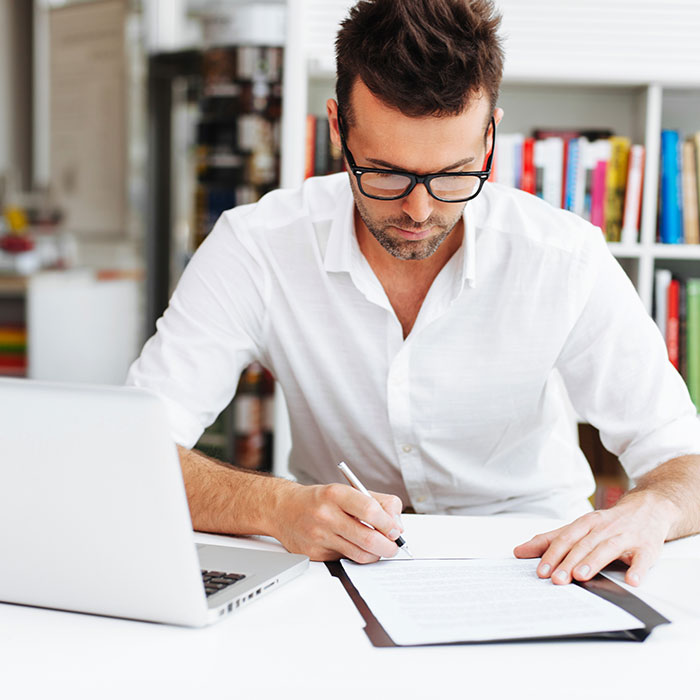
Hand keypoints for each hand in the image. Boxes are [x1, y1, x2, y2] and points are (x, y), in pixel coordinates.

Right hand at [268, 481, 403, 562]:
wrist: (284, 509)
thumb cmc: (320, 500)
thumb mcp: (348, 490)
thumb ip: (378, 502)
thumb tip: (396, 525)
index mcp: (336, 494)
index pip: (370, 510)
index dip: (388, 523)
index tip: (395, 530)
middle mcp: (326, 515)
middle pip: (367, 538)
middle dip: (388, 547)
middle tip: (394, 546)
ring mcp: (319, 536)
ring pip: (359, 554)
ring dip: (376, 555)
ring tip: (379, 549)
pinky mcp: (314, 553)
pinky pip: (345, 560)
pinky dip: (356, 556)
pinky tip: (355, 547)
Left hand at [512, 491, 678, 585]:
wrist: (647, 508)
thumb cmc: (608, 522)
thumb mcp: (578, 527)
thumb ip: (550, 539)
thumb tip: (519, 551)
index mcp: (586, 523)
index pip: (565, 539)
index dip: (552, 554)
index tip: (541, 571)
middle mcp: (604, 528)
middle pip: (583, 545)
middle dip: (568, 562)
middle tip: (557, 579)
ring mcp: (626, 537)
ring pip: (607, 548)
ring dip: (594, 562)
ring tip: (581, 575)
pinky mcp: (646, 548)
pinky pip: (642, 559)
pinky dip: (637, 570)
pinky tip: (631, 581)